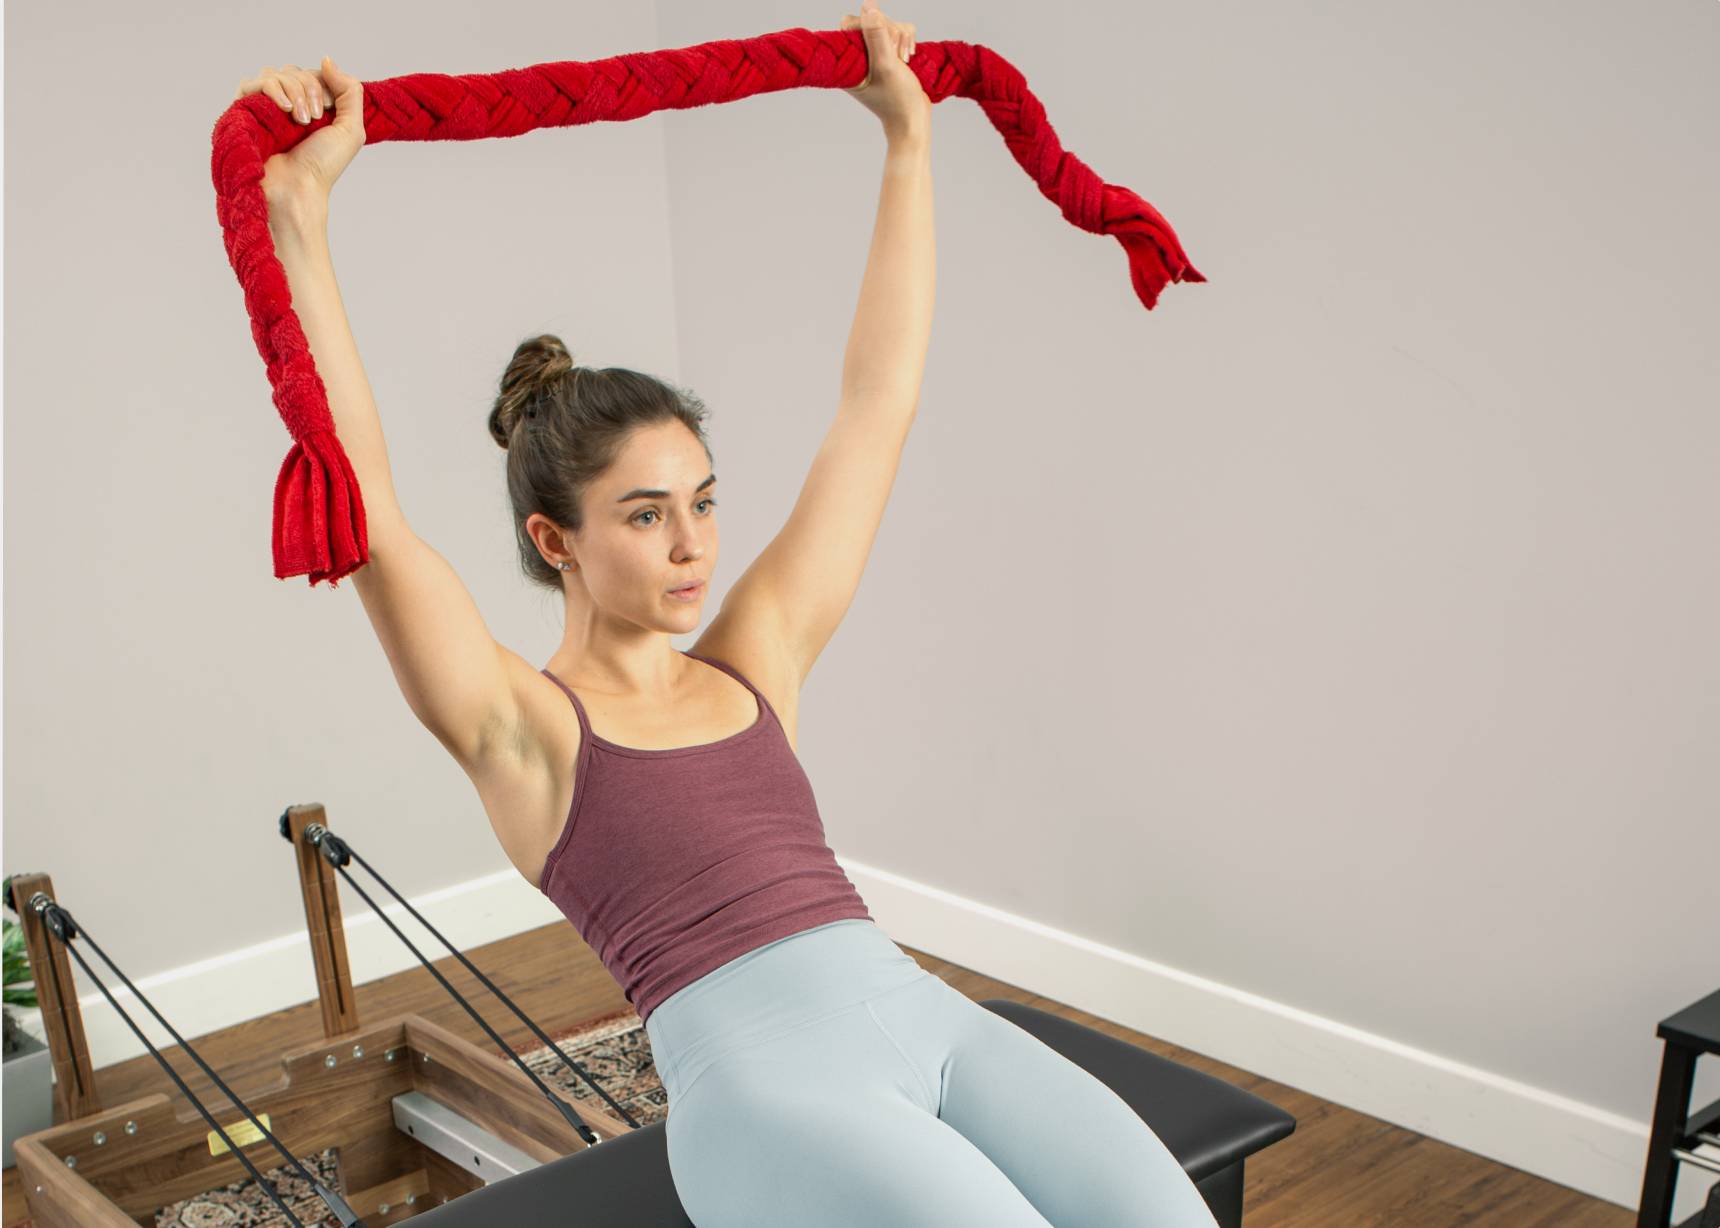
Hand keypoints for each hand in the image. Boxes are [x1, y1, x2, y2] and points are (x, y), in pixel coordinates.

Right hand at [233, 57, 365, 211]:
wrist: (297, 188)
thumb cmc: (323, 166)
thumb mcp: (351, 128)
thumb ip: (349, 91)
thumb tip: (326, 60)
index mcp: (309, 107)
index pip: (311, 74)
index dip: (322, 84)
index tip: (327, 110)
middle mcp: (286, 105)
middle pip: (293, 71)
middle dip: (309, 89)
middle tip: (314, 119)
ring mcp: (264, 108)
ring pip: (274, 74)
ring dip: (294, 91)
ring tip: (301, 120)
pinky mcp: (245, 111)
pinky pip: (253, 83)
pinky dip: (273, 90)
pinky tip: (285, 109)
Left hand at [840, 0, 928, 139]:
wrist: (913, 121)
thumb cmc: (897, 100)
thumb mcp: (886, 65)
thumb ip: (876, 35)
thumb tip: (868, 6)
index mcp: (848, 60)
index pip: (850, 23)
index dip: (868, 26)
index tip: (883, 45)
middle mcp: (859, 56)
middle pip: (871, 20)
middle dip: (890, 32)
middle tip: (897, 56)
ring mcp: (875, 55)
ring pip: (888, 24)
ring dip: (901, 37)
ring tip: (904, 60)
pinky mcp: (890, 55)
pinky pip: (900, 32)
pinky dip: (908, 40)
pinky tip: (909, 57)